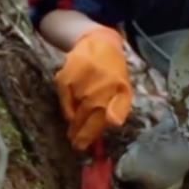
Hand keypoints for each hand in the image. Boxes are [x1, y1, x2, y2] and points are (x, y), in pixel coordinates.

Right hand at [54, 26, 132, 150]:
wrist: (99, 42)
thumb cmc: (114, 71)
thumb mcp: (124, 89)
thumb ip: (121, 108)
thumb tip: (114, 124)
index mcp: (113, 93)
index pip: (99, 122)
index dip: (90, 137)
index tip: (84, 146)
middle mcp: (96, 89)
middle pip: (85, 120)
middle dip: (80, 135)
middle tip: (76, 145)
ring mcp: (79, 84)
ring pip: (74, 112)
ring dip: (73, 125)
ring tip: (72, 134)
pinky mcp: (65, 77)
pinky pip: (63, 100)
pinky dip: (66, 108)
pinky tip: (69, 114)